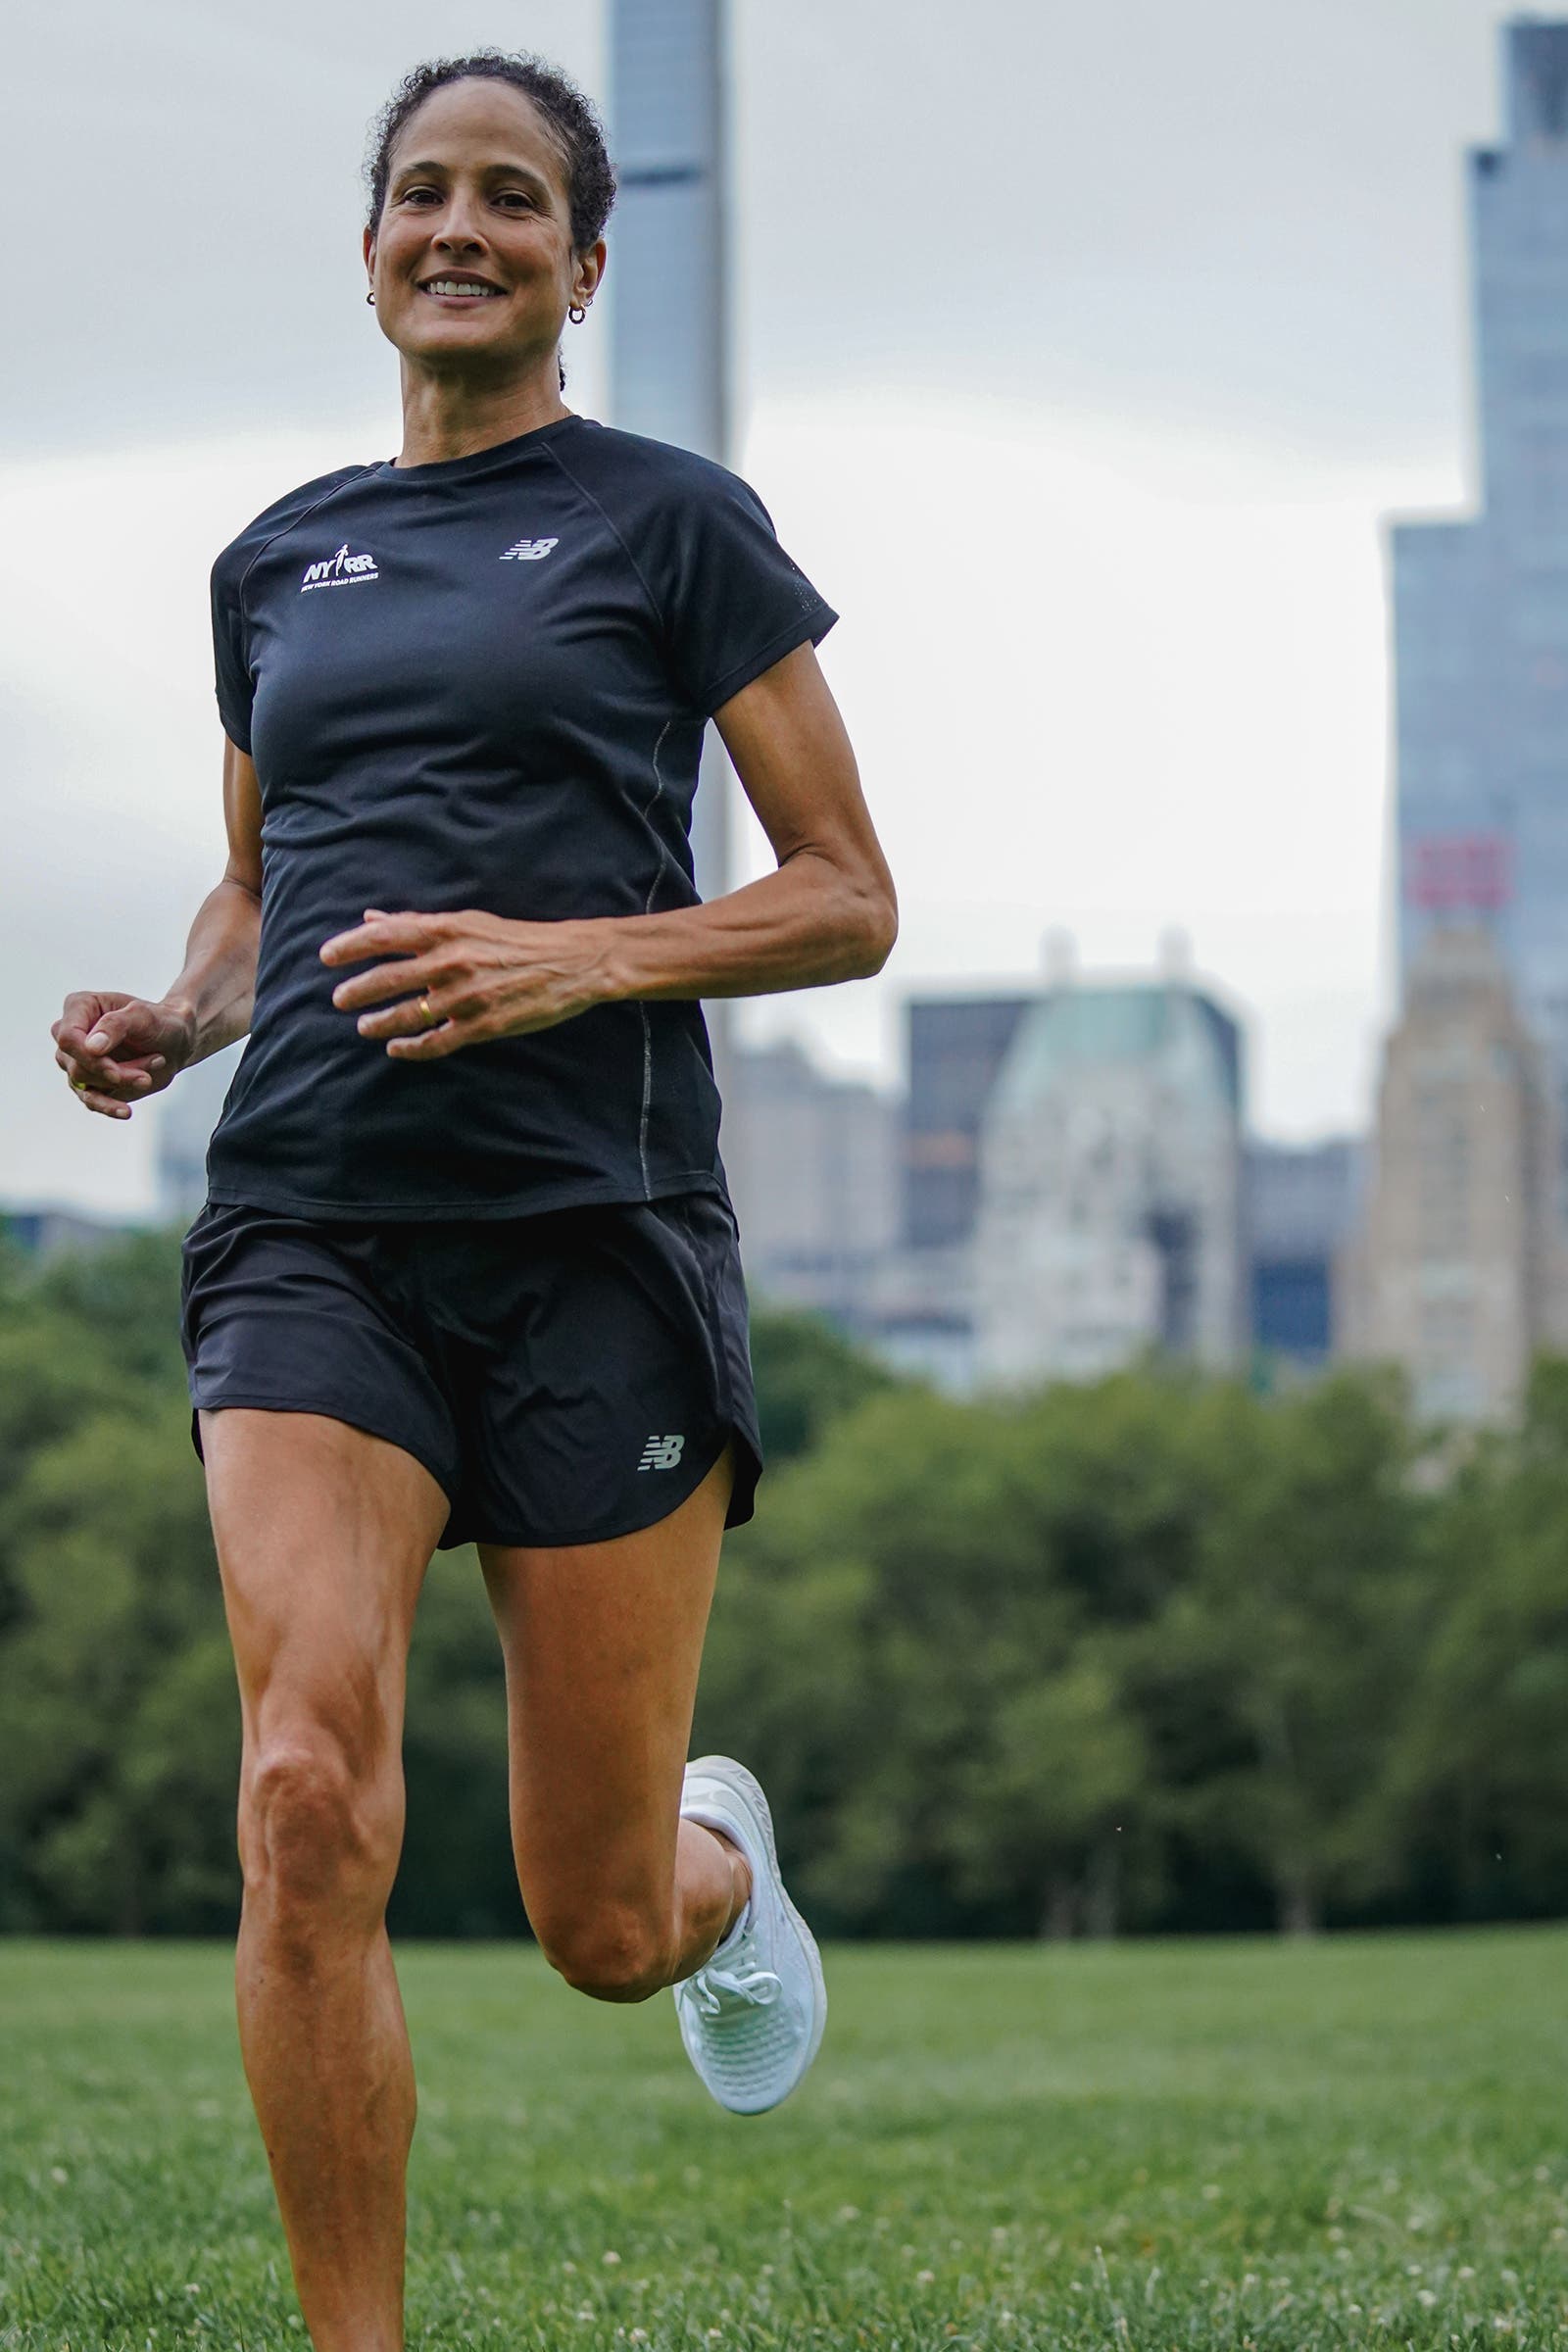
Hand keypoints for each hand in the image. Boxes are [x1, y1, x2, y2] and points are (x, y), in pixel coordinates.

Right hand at [52, 992, 196, 1119]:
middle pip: (77, 1065)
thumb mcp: (144, 1017)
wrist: (176, 1043)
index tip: (116, 1071)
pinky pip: (90, 1100)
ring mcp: (77, 1060)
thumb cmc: (160, 1022)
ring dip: (123, 1082)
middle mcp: (72, 1034)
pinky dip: (109, 1107)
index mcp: (79, 1007)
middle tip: (157, 1061)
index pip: (67, 1038)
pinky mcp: (90, 1082)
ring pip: (85, 1084)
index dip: (89, 1058)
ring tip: (152, 1071)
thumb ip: (116, 1025)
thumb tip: (90, 1048)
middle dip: (115, 1072)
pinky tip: (126, 1112)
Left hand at [319, 908, 609, 1061]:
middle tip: (339, 1000)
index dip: (350, 946)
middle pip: (388, 977)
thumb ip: (417, 922)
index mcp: (447, 930)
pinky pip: (437, 1041)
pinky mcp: (484, 1025)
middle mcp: (452, 961)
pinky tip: (396, 1048)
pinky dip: (411, 1048)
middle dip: (357, 991)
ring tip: (363, 1027)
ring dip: (379, 1022)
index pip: (385, 935)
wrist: (572, 962)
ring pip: (408, 1014)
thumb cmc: (517, 939)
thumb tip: (371, 919)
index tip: (326, 957)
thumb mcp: (467, 921)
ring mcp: (466, 996)